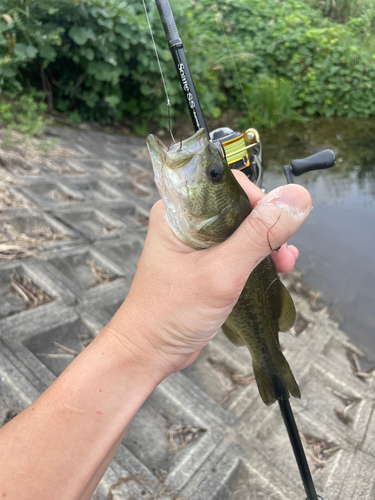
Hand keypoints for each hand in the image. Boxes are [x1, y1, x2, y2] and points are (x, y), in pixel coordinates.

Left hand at [106, 172, 311, 376]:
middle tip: (283, 251)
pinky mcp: (204, 262)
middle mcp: (186, 221)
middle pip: (239, 207)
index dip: (258, 200)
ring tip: (283, 264)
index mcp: (178, 211)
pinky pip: (237, 249)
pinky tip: (274, 269)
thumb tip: (296, 199)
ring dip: (266, 244)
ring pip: (242, 229)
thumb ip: (258, 235)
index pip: (227, 186)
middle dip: (267, 226)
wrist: (149, 351)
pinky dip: (257, 258)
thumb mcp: (221, 272)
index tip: (278, 223)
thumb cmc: (170, 313)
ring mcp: (195, 243)